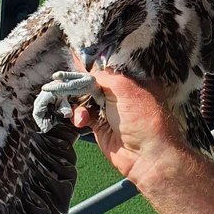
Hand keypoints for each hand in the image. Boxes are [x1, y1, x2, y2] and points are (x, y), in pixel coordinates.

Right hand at [70, 55, 187, 185]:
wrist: (145, 154)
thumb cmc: (142, 117)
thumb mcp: (124, 87)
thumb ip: (104, 77)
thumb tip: (89, 72)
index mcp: (133, 81)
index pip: (108, 69)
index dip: (92, 65)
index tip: (74, 59)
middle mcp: (122, 94)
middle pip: (93, 84)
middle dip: (80, 85)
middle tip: (68, 86)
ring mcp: (110, 110)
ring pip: (85, 99)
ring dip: (79, 103)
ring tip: (81, 112)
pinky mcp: (100, 126)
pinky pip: (83, 115)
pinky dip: (79, 116)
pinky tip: (81, 120)